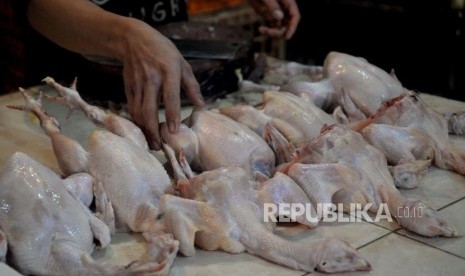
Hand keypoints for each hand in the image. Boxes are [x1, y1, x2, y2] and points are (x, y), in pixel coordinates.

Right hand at [120, 18, 203, 149]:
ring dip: (144, 130)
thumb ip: (192, 85)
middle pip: (150, 109)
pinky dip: (137, 122)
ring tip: (152, 143)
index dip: (172, 114)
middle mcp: (152, 79)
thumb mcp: (182, 64)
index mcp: (168, 71)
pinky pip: (132, 108)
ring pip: (138, 111)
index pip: (170, 96)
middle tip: (159, 146)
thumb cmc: (163, 52)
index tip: (173, 131)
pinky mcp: (128, 87)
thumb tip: (202, 105)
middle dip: (153, 130)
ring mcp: (138, 84)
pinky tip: (144, 131)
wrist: (134, 40)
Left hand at [248, 0, 299, 38]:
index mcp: (288, 1)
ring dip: (273, 32)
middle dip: (280, 31)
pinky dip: (267, 30)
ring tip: (262, 30)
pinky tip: (261, 29)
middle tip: (269, 32)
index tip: (286, 36)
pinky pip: (273, 27)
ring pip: (280, 27)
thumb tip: (279, 18)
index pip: (295, 16)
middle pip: (288, 24)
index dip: (292, 27)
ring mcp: (277, 13)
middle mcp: (284, 8)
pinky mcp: (270, 16)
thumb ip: (272, 6)